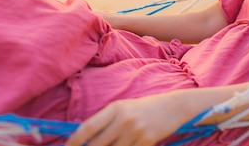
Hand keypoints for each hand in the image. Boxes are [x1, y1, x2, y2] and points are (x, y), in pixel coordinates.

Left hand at [65, 93, 184, 145]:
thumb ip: (106, 121)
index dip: (74, 140)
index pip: (88, 126)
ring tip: (111, 145)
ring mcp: (135, 132)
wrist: (173, 107)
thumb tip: (86, 139)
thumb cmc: (144, 108)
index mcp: (115, 108)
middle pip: (97, 144)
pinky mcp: (146, 141)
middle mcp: (123, 119)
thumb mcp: (124, 108)